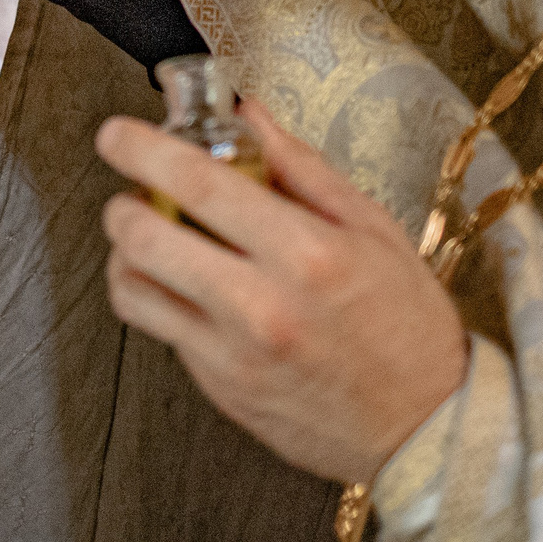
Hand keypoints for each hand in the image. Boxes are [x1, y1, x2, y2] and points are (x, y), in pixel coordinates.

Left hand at [95, 102, 467, 484]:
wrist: (425, 426)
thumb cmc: (406, 324)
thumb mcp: (372, 228)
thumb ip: (302, 167)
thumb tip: (249, 115)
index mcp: (306, 253)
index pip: (198, 184)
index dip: (143, 150)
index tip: (117, 134)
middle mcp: (262, 306)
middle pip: (145, 238)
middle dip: (121, 204)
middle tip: (131, 192)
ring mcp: (234, 354)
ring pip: (134, 290)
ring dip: (125, 254)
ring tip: (149, 239)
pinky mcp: (221, 389)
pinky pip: (161, 331)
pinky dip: (158, 298)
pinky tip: (184, 285)